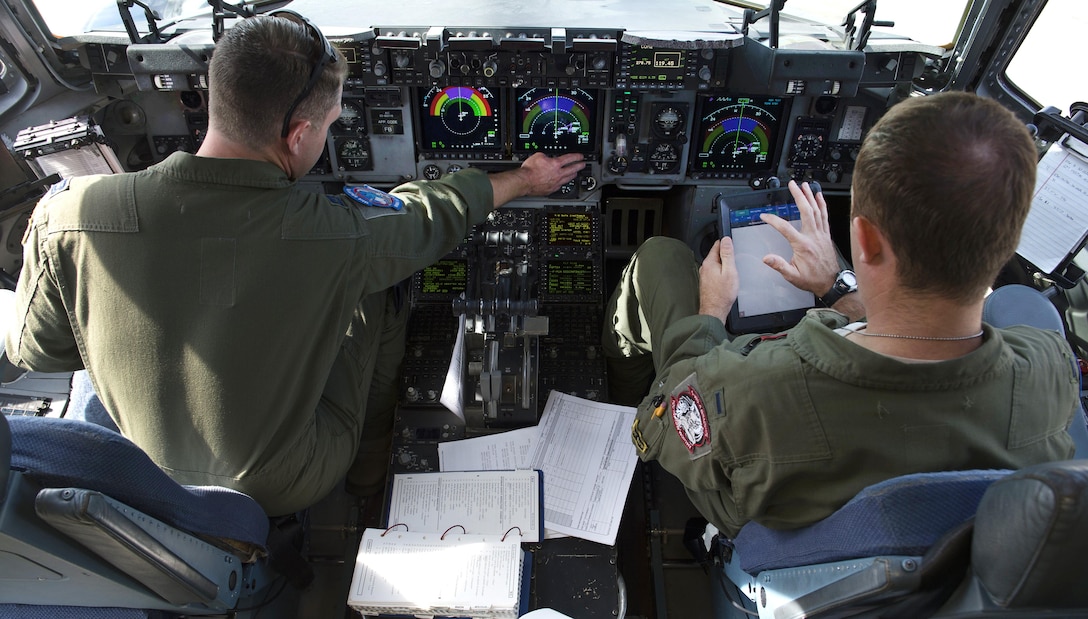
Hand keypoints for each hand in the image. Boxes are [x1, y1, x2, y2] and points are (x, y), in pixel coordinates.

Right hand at [520, 152, 587, 194]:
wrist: (524, 181)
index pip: (570, 158)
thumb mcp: (538, 155)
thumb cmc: (529, 170)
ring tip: (575, 174)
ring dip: (573, 175)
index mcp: (555, 164)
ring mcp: (555, 183)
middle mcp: (558, 174)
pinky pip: (560, 186)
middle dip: (579, 166)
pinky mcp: (551, 190)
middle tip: (583, 164)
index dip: (577, 157)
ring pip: (568, 179)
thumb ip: (545, 156)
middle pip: (572, 169)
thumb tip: (547, 157)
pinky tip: (563, 183)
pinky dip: (563, 183)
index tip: (581, 156)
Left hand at [698, 237, 738, 323]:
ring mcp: (705, 275)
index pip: (717, 245)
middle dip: (726, 254)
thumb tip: (726, 240)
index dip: (726, 242)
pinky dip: (722, 272)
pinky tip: (728, 278)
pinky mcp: (707, 282)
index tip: (733, 241)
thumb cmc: (722, 295)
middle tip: (736, 258)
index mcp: (709, 262)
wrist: (714, 311)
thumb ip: (727, 255)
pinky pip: (715, 272)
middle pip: (716, 254)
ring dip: (724, 264)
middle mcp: (705, 268)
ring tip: (733, 270)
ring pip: (716, 264)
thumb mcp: (729, 271)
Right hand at [760, 180, 841, 295]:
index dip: (773, 220)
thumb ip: (779, 265)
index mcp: (803, 245)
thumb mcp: (792, 276)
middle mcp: (813, 237)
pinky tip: (819, 196)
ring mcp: (821, 234)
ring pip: (816, 210)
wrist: (831, 283)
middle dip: (799, 196)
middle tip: (793, 185)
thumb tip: (766, 258)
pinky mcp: (826, 235)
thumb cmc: (812, 279)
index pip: (785, 228)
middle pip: (806, 211)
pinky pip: (824, 215)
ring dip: (810, 196)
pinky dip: (822, 204)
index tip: (765, 216)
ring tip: (805, 185)